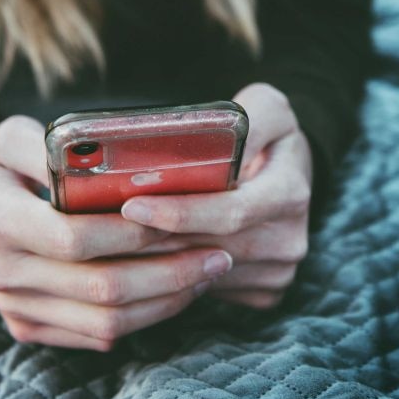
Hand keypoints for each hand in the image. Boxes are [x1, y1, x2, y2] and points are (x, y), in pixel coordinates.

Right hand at [0, 115, 233, 350]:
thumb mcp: (8, 137)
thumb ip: (52, 143)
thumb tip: (107, 157)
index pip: (76, 238)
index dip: (134, 234)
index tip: (183, 219)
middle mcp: (4, 273)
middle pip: (101, 288)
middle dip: (168, 273)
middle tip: (217, 254)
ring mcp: (16, 307)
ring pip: (105, 323)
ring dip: (165, 301)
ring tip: (206, 273)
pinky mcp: (29, 326)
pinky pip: (96, 336)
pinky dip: (143, 318)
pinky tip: (173, 291)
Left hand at [122, 83, 311, 308]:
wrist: (291, 172)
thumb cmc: (270, 134)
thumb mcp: (267, 107)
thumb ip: (245, 117)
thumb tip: (211, 139)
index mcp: (290, 191)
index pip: (231, 212)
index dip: (180, 213)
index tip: (133, 204)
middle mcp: (289, 239)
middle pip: (210, 248)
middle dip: (154, 241)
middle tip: (106, 228)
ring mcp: (278, 270)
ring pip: (204, 273)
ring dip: (158, 260)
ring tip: (114, 240)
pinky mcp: (264, 291)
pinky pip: (210, 289)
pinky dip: (177, 276)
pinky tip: (147, 255)